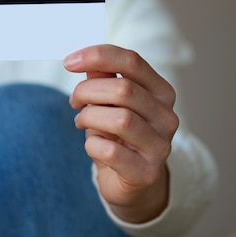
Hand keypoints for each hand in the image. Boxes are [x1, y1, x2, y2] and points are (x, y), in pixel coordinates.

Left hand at [64, 44, 177, 222]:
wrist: (130, 180)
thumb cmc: (117, 134)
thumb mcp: (108, 102)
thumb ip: (101, 78)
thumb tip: (82, 57)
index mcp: (160, 91)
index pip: (132, 61)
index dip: (97, 56)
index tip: (68, 61)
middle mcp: (167, 116)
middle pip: (123, 90)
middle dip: (87, 91)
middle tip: (74, 101)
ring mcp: (160, 145)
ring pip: (120, 119)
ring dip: (89, 117)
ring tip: (81, 122)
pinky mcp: (146, 172)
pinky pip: (110, 151)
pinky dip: (92, 145)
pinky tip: (93, 145)